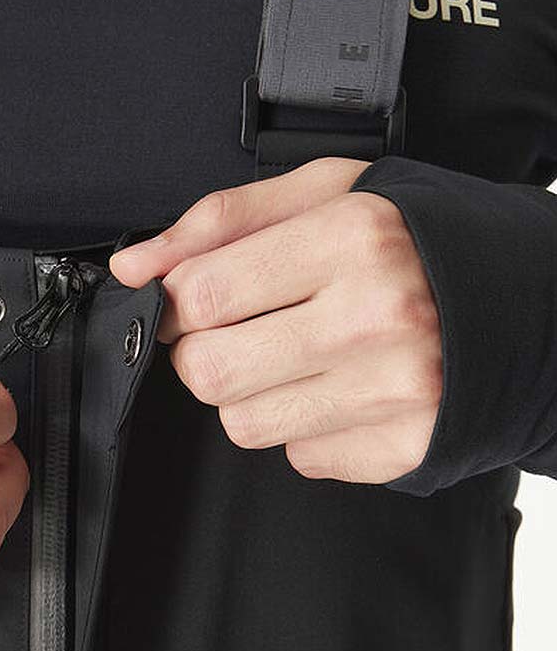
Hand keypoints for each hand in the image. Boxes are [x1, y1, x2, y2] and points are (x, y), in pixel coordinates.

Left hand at [109, 157, 442, 483]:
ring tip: (305, 355)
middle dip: (207, 352)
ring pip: (242, 423)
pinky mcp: (402, 447)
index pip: (200, 294)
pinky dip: (309, 427)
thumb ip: (221, 221)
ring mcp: (393, 392)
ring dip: (256, 394)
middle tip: (250, 328)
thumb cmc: (418, 240)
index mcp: (353, 238)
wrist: (527, 301)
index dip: (178, 301)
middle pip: (208, 370)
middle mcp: (376, 318)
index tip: (195, 299)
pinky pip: (300, 456)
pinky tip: (345, 388)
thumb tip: (134, 265)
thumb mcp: (328, 194)